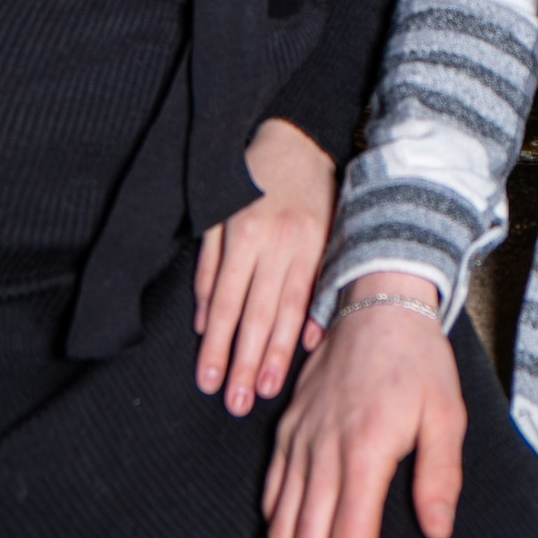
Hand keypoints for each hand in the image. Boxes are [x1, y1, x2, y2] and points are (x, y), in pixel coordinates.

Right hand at [194, 117, 335, 414]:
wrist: (290, 134)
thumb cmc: (316, 193)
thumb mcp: (333, 232)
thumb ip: (322, 284)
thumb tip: (311, 341)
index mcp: (307, 244)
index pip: (289, 309)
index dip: (277, 352)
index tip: (266, 390)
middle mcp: (274, 238)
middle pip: (255, 312)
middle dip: (243, 362)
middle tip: (233, 402)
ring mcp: (241, 226)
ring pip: (227, 295)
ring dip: (217, 342)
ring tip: (208, 379)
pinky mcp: (217, 216)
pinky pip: (209, 266)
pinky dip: (206, 299)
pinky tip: (203, 329)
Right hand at [263, 278, 464, 537]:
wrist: (378, 300)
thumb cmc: (419, 360)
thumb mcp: (448, 414)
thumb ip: (440, 476)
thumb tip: (435, 534)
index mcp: (362, 452)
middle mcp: (320, 453)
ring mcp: (297, 443)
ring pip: (280, 531)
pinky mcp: (286, 433)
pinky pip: (271, 499)